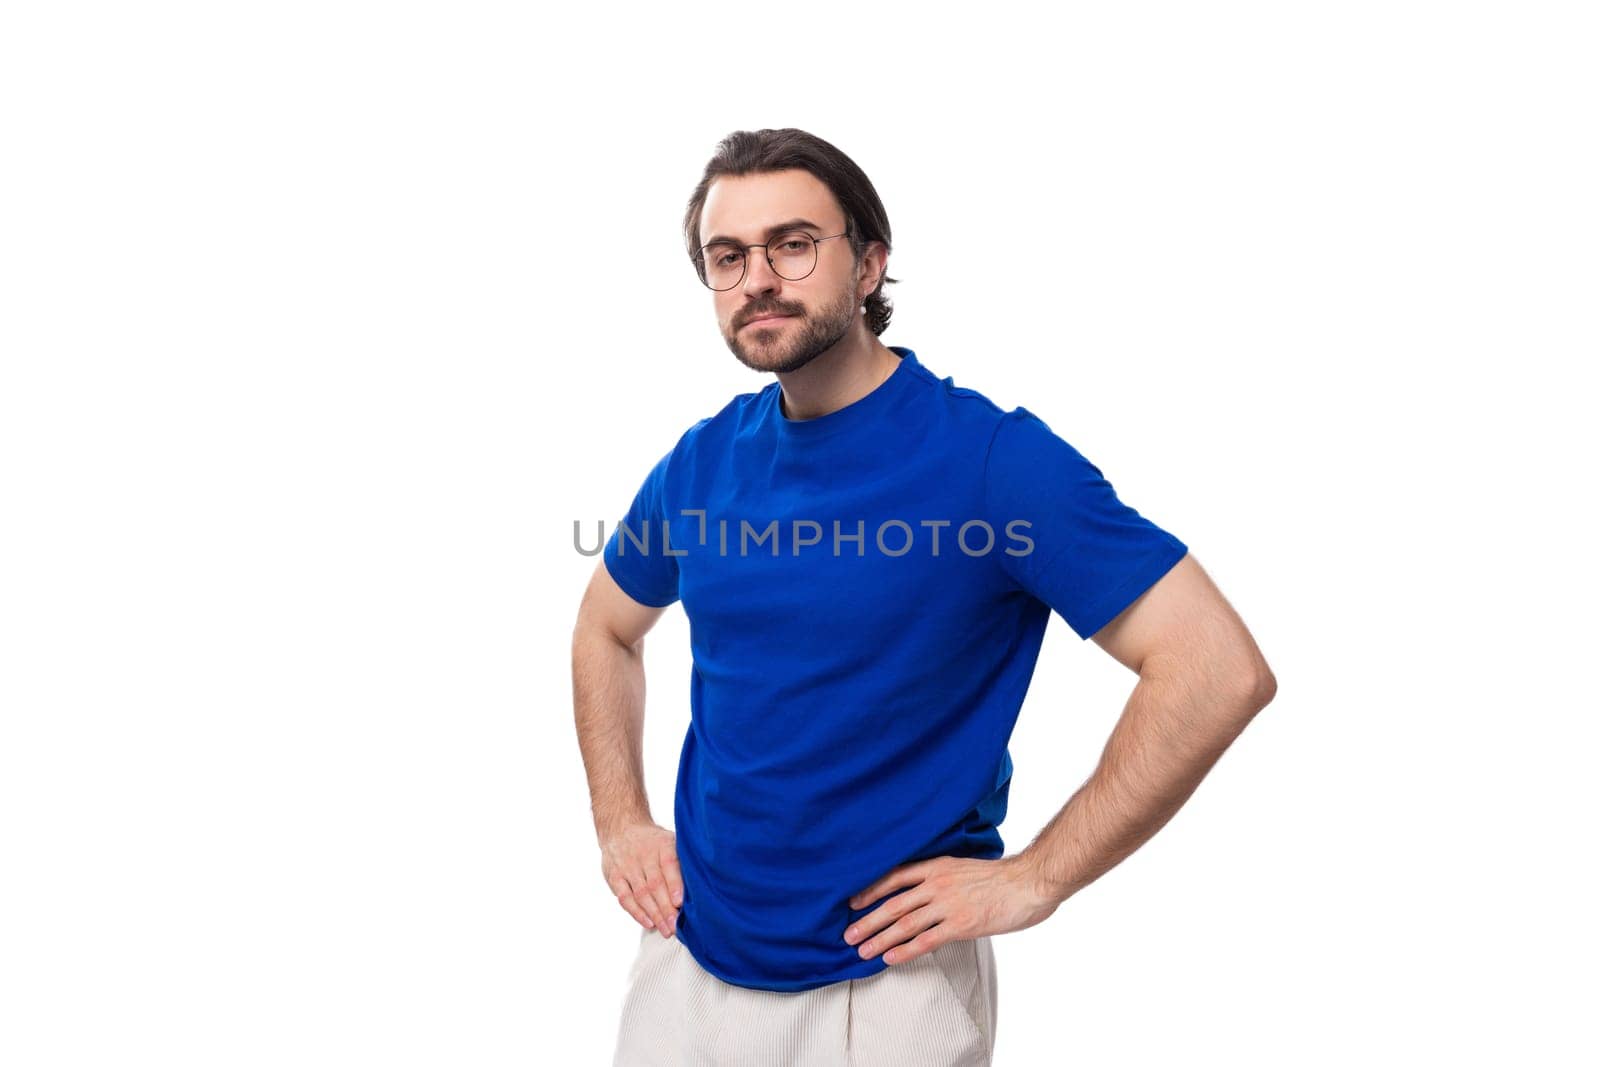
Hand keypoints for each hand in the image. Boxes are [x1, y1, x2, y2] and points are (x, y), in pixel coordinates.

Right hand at [599, 820, 682, 937]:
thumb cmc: (653, 841)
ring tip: (666, 929)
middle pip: (654, 884)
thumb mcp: (670, 841)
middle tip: (676, 926)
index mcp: (661, 844)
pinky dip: (636, 912)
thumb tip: (700, 887)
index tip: (680, 902)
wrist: (621, 828)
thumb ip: (682, 861)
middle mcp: (643, 854)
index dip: (674, 884)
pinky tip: (648, 922)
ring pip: (640, 893)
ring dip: (654, 914)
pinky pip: (624, 897)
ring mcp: (627, 866)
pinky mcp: (614, 877)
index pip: (668, 863)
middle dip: (666, 908)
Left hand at [843, 854, 1058, 964]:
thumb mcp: (964, 867)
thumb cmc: (1001, 877)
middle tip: (848, 935)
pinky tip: (890, 958)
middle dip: (868, 921)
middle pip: (893, 904)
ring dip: (880, 939)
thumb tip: (925, 893)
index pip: (894, 877)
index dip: (871, 890)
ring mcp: (948, 905)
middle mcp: (937, 884)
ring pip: (904, 924)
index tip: (852, 903)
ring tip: (862, 951)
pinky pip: (926, 940)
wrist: (1028, 882)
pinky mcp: (961, 925)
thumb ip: (943, 878)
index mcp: (937, 867)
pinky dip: (905, 950)